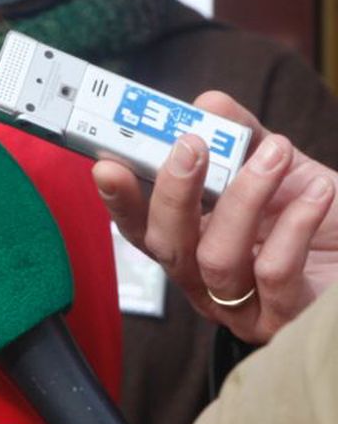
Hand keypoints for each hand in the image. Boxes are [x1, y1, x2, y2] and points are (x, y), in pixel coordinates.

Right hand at [94, 91, 337, 342]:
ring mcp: (243, 309)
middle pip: (167, 245)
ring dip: (245, 197)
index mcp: (193, 245)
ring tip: (276, 153)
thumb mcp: (280, 167)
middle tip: (193, 143)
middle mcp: (206, 281)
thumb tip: (209, 104)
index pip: (140, 227)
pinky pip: (274, 272)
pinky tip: (317, 192)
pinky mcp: (285, 320)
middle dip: (174, 191)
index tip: (108, 164)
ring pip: (216, 259)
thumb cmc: (323, 215)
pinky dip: (294, 224)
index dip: (119, 199)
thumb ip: (242, 136)